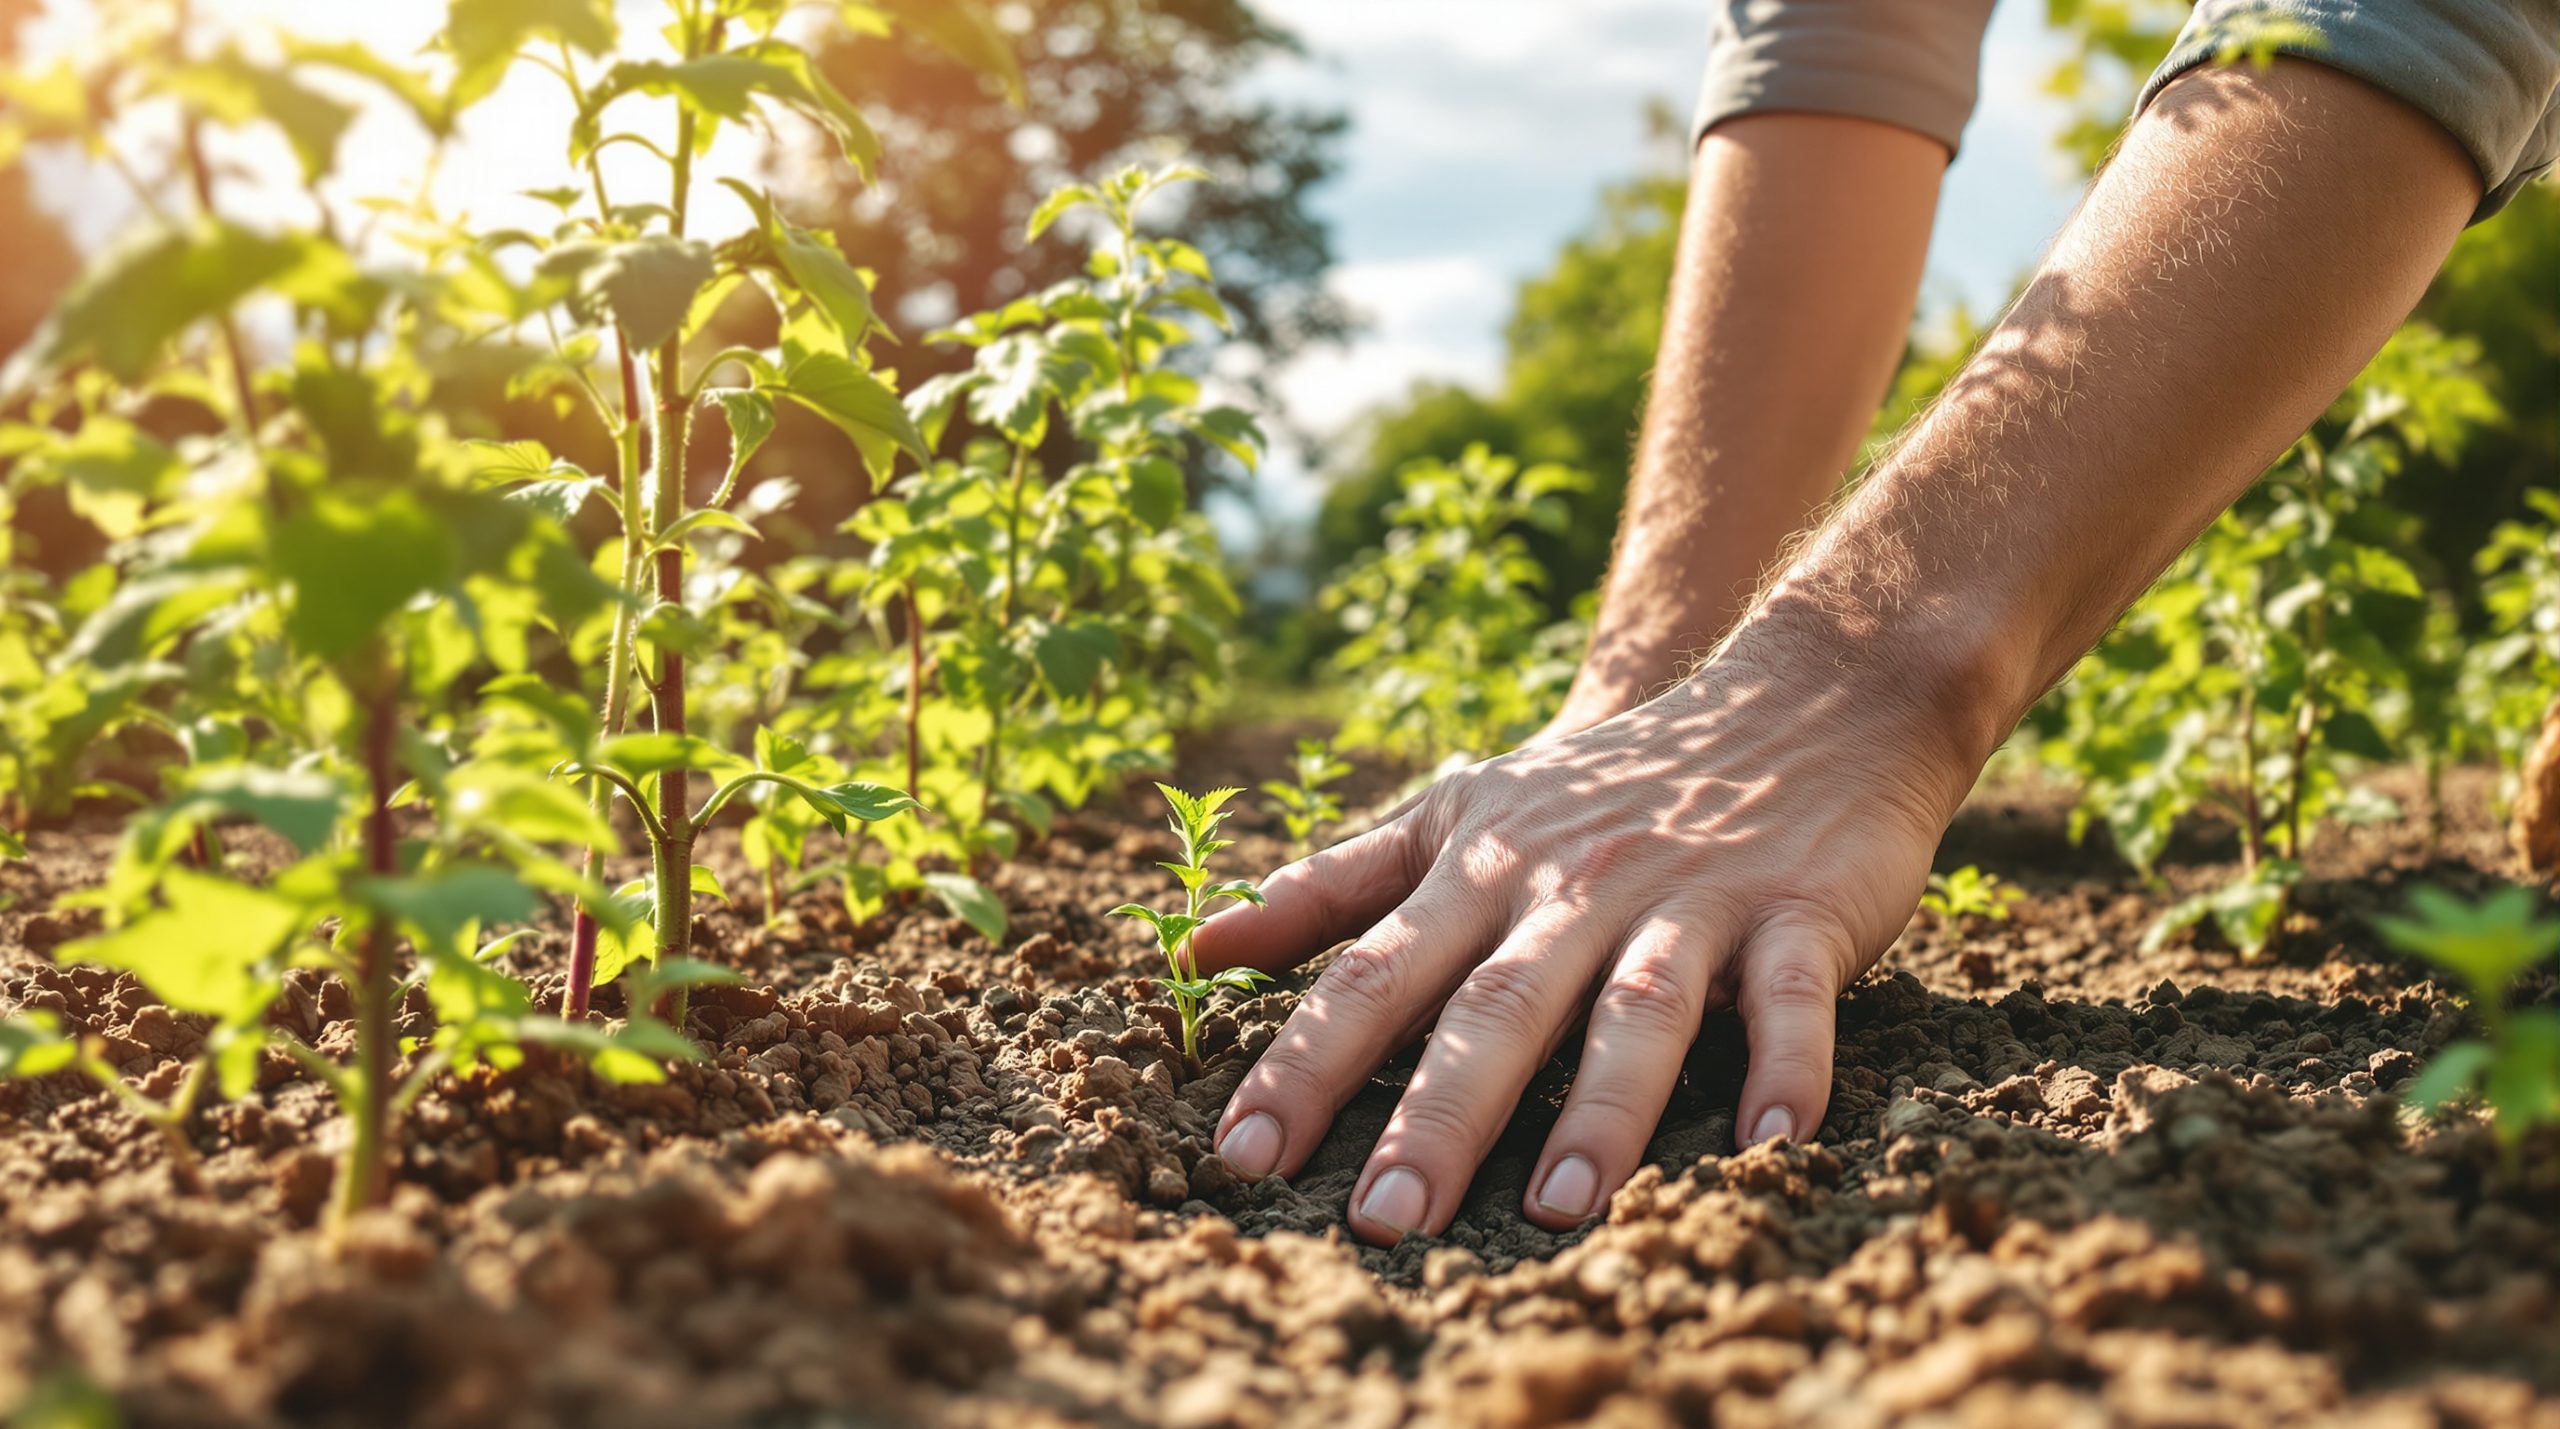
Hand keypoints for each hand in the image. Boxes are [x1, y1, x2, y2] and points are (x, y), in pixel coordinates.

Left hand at [1191, 628, 1981, 1243]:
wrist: (1797, 696)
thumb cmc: (1603, 781)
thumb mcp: (1459, 814)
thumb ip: (1336, 885)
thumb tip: (1199, 944)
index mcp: (1482, 869)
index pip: (1373, 973)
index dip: (1305, 1063)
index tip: (1241, 1155)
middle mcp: (1575, 888)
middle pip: (1495, 1008)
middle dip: (1435, 1116)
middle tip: (1382, 1224)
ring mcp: (1688, 899)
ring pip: (1635, 1009)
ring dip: (1599, 1109)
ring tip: (1556, 1207)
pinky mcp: (1796, 914)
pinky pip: (1791, 997)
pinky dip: (1786, 1065)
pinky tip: (1770, 1142)